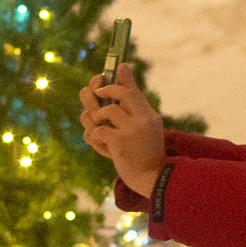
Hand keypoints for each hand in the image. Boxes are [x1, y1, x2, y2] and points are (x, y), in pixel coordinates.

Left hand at [77, 63, 166, 197]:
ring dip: (93, 117)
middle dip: (102, 88)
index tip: (118, 66)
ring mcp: (131, 130)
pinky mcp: (119, 142)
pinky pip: (97, 130)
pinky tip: (98, 142)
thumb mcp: (143, 131)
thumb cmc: (145, 155)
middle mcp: (142, 119)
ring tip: (94, 124)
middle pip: (119, 93)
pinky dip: (93, 135)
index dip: (122, 78)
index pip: (133, 90)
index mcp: (149, 115)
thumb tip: (124, 92)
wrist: (153, 180)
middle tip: (93, 92)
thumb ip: (133, 112)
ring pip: (104, 110)